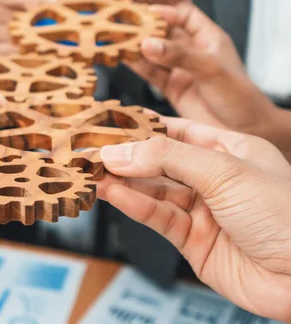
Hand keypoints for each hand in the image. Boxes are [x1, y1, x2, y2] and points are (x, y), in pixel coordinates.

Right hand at [98, 117, 290, 321]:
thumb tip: (119, 152)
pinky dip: (134, 205)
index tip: (110, 122)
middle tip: (92, 150)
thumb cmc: (285, 214)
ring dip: (124, 181)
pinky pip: (158, 217)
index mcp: (231, 150)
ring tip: (94, 172)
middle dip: (127, 156)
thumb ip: (167, 158)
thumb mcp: (224, 170)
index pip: (178, 131)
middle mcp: (215, 179)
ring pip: (154, 190)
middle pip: (160, 162)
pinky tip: (114, 194)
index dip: (144, 127)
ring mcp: (203, 211)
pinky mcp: (193, 241)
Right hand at [129, 0, 287, 144]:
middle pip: (163, 31)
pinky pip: (150, 73)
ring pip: (153, 52)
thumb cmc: (240, 96)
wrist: (246, 131)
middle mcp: (192, 50)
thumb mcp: (211, 69)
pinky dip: (136, 65)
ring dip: (136, 45)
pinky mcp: (171, 88)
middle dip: (144, 25)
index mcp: (208, 37)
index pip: (183, 14)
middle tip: (122, 18)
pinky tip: (122, 57)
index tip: (143, 10)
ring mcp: (180, 69)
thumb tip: (147, 43)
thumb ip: (179, 56)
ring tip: (115, 37)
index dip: (163, 9)